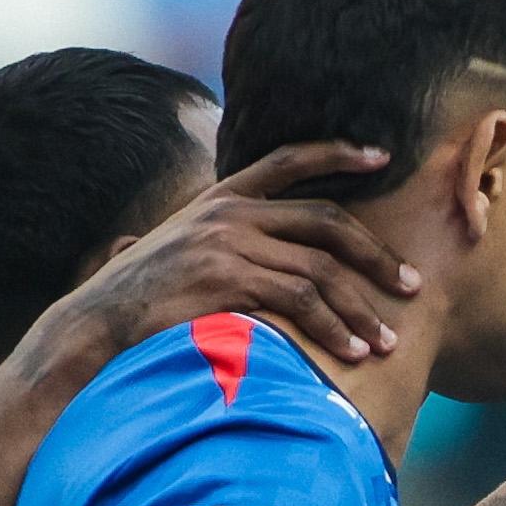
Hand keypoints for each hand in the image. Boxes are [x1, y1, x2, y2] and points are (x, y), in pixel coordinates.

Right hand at [45, 140, 419, 371]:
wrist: (94, 326)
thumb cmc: (134, 301)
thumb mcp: (174, 252)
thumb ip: (206, 243)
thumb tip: (206, 252)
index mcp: (220, 199)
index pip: (287, 158)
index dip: (337, 152)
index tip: (381, 155)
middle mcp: (228, 213)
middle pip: (325, 220)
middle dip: (376, 255)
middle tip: (410, 285)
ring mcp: (227, 243)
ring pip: (320, 269)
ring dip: (361, 308)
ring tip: (385, 340)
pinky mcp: (226, 279)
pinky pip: (300, 300)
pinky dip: (333, 328)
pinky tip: (353, 352)